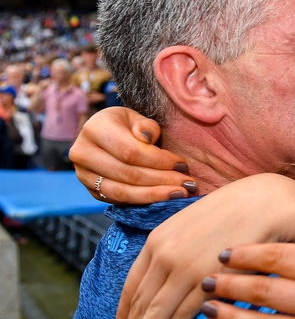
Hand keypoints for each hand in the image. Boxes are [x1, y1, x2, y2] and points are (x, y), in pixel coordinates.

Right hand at [69, 106, 193, 203]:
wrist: (105, 135)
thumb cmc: (127, 124)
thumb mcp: (137, 117)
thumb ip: (145, 126)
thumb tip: (147, 139)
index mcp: (94, 129)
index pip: (130, 151)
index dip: (159, 161)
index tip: (183, 165)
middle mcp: (83, 153)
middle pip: (128, 174)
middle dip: (162, 181)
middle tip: (188, 184)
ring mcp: (84, 175)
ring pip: (122, 192)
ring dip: (155, 195)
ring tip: (180, 194)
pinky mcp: (91, 191)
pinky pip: (119, 201)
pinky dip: (144, 201)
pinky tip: (164, 199)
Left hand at [115, 174, 294, 318]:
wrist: (264, 203)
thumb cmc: (231, 211)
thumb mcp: (189, 224)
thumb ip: (171, 248)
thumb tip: (161, 279)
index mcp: (158, 239)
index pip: (130, 285)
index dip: (123, 312)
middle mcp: (166, 255)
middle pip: (140, 303)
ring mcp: (186, 269)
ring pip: (156, 312)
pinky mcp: (209, 280)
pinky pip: (183, 312)